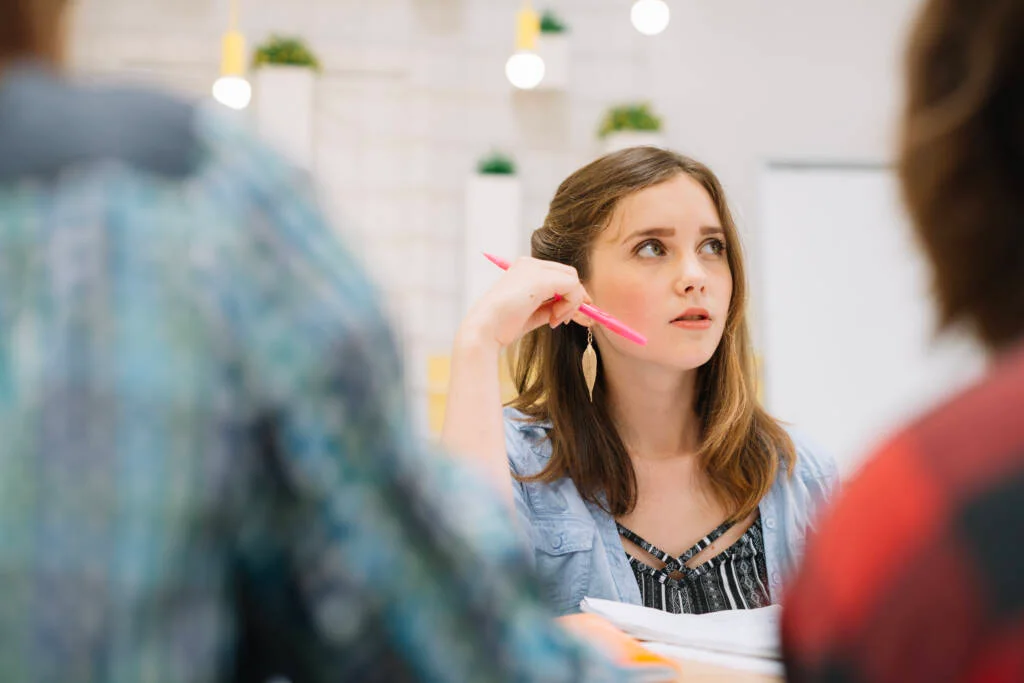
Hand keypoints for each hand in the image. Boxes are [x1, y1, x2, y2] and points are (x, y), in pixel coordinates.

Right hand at [459, 257, 588, 349]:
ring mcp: (535, 269)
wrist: (485, 329)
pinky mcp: (542, 278)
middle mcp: (529, 264)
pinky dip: (571, 304)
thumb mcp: (531, 313)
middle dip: (575, 298)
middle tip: (570, 319)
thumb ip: (550, 307)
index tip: (569, 315)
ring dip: (572, 303)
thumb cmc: (502, 325)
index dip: (569, 294)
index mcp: (524, 270)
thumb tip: (570, 308)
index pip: (557, 276)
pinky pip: (572, 285)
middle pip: (568, 275)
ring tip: (556, 320)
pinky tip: (555, 318)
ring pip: (572, 279)